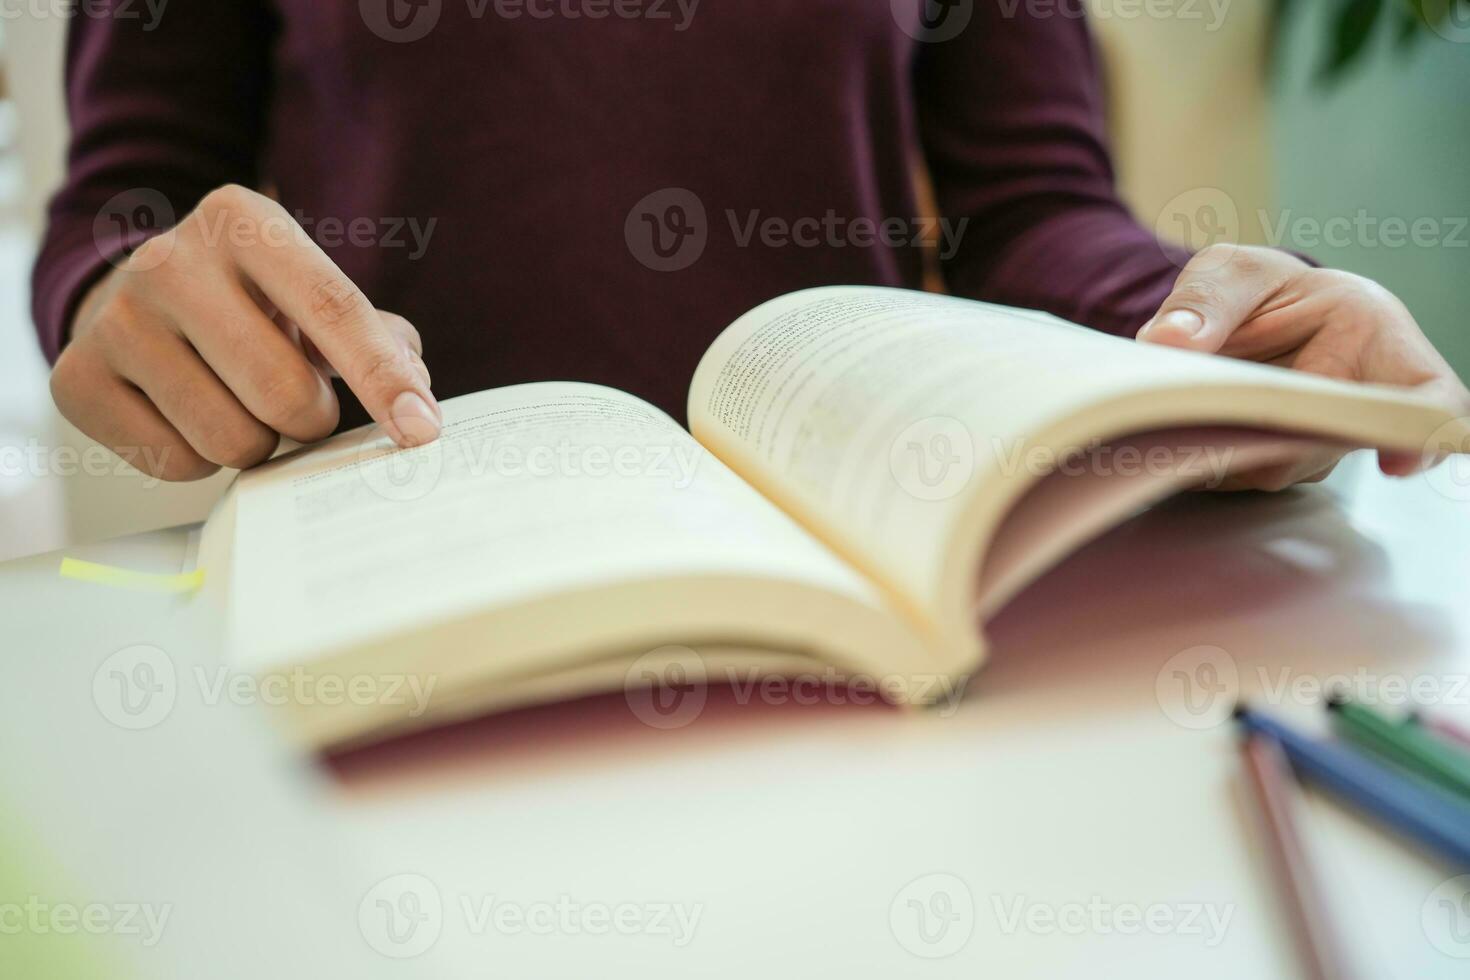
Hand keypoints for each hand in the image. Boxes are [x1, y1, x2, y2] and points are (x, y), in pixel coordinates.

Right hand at [51, 184, 439, 481]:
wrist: (129, 302)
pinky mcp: (78, 381)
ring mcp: (116, 321)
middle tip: (299, 404)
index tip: (423, 429)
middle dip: (311, 420)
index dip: (384, 377)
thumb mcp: (308, 292)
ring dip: (257, 443)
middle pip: (285, 394)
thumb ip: (376, 333)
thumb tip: (415, 381)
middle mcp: (169, 261)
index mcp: (242, 222)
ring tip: (238, 402)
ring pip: (233, 440)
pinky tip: (186, 415)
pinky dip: (199, 458)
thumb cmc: (247, 305)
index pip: (334, 308)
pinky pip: (178, 463)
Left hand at [1136, 244, 1469, 490]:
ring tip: (1182, 406)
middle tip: (1213, 410)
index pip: (1426, 394)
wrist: (1241, 320)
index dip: (1421, 431)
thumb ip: (1204, 301)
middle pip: (1326, 443)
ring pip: (1273, 466)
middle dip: (1267, 433)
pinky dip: (1202, 455)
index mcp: (1371, 333)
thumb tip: (1169, 339)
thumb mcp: (1230, 273)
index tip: (1400, 458)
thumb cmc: (1257, 289)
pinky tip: (1174, 429)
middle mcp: (1355, 400)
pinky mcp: (1272, 465)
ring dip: (1223, 445)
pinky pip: (1235, 474)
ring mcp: (1317, 442)